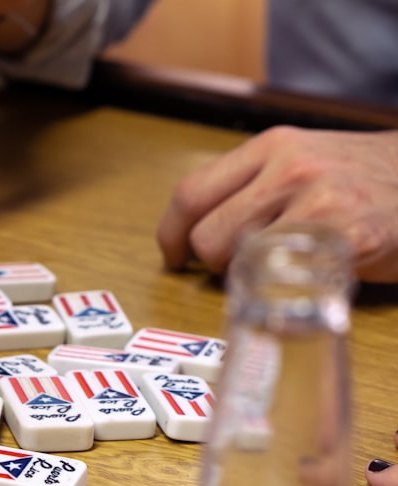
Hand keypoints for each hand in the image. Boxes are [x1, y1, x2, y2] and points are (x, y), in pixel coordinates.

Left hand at [156, 125, 397, 282]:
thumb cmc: (365, 180)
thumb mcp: (305, 161)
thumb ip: (254, 185)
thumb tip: (198, 225)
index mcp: (272, 146)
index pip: (191, 192)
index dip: (171, 233)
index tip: (173, 255)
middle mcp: (289, 167)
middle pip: (205, 233)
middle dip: (210, 262)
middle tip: (233, 269)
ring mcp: (318, 199)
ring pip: (235, 258)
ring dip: (243, 277)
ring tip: (273, 271)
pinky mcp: (345, 234)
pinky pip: (281, 275)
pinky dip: (280, 289)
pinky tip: (301, 281)